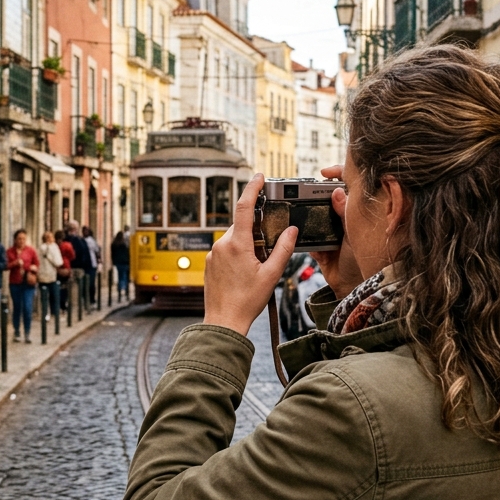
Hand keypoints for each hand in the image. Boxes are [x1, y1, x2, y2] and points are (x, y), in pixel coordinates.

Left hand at [203, 174, 296, 335]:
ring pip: (234, 239)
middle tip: (266, 252)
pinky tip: (243, 274)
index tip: (259, 177)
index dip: (253, 188)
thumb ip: (283, 249)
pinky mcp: (208, 262)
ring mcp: (212, 253)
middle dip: (256, 232)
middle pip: (242, 226)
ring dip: (246, 245)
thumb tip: (291, 230)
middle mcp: (221, 244)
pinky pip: (225, 250)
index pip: (245, 207)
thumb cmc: (246, 301)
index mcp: (237, 244)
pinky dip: (237, 254)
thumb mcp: (272, 274)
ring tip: (254, 269)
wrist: (224, 321)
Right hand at [310, 165, 364, 299]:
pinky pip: (309, 241)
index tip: (325, 173)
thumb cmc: (368, 259)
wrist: (357, 288)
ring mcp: (332, 235)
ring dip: (308, 218)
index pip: (349, 187)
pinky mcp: (321, 249)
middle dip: (315, 195)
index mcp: (358, 213)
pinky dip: (307, 242)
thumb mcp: (357, 232)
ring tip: (300, 214)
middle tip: (304, 191)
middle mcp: (345, 221)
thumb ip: (347, 212)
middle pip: (327, 200)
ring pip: (316, 219)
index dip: (338, 174)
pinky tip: (309, 244)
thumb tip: (337, 190)